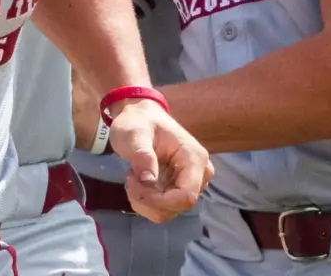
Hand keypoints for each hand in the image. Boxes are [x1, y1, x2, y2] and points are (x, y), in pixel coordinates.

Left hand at [107, 99, 212, 222]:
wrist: (140, 118)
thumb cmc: (138, 122)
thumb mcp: (134, 134)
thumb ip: (142, 155)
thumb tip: (149, 181)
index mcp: (194, 158)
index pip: (186, 196)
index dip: (160, 201)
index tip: (136, 186)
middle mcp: (199, 174)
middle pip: (177, 207)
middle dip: (148, 200)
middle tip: (130, 177)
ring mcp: (190, 184)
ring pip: (168, 212)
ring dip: (144, 201)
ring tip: (133, 176)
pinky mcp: (179, 190)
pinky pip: (162, 208)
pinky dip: (145, 201)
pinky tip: (138, 181)